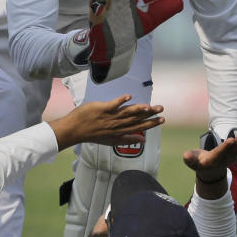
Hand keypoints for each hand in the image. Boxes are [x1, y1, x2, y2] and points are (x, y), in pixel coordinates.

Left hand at [49, 95, 163, 148]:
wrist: (74, 130)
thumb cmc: (92, 134)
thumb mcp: (111, 140)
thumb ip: (127, 139)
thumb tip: (142, 140)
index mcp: (119, 131)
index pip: (138, 126)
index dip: (151, 123)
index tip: (162, 119)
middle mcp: (116, 124)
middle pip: (135, 119)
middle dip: (149, 115)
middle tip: (161, 110)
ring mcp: (109, 116)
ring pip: (127, 113)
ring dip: (139, 109)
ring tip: (150, 106)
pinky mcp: (101, 109)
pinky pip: (113, 104)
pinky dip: (121, 101)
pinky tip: (129, 96)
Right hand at [183, 133, 236, 201]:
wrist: (210, 172)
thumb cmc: (198, 162)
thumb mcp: (192, 161)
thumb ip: (190, 158)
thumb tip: (186, 155)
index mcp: (212, 160)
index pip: (220, 153)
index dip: (225, 147)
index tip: (230, 140)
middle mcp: (223, 160)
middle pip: (232, 152)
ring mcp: (231, 158)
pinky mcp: (235, 155)